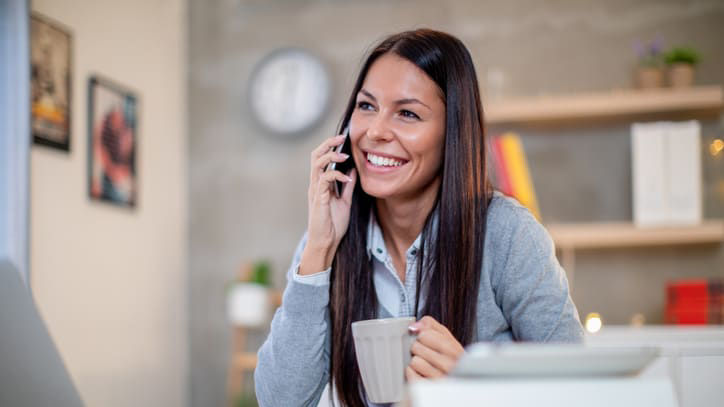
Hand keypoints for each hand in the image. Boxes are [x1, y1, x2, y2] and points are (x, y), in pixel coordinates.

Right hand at [299, 134, 356, 274]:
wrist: (326, 242)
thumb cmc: (333, 224)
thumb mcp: (345, 201)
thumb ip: (347, 186)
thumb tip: (352, 171)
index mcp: (321, 184)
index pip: (321, 158)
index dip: (330, 147)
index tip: (343, 139)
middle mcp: (316, 184)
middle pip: (315, 156)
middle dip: (327, 144)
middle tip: (341, 137)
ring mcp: (316, 190)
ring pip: (316, 164)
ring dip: (331, 156)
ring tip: (344, 155)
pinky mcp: (318, 198)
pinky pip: (325, 180)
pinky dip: (336, 175)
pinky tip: (347, 178)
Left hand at [406, 316, 464, 380]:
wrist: (454, 383)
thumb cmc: (449, 359)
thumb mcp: (446, 338)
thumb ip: (431, 326)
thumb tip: (415, 326)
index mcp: (455, 350)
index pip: (426, 334)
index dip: (422, 335)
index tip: (425, 338)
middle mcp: (451, 366)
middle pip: (417, 346)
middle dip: (417, 348)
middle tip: (426, 354)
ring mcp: (440, 379)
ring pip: (414, 361)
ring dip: (415, 362)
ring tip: (425, 365)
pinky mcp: (428, 390)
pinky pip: (410, 374)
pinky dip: (412, 373)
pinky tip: (421, 374)